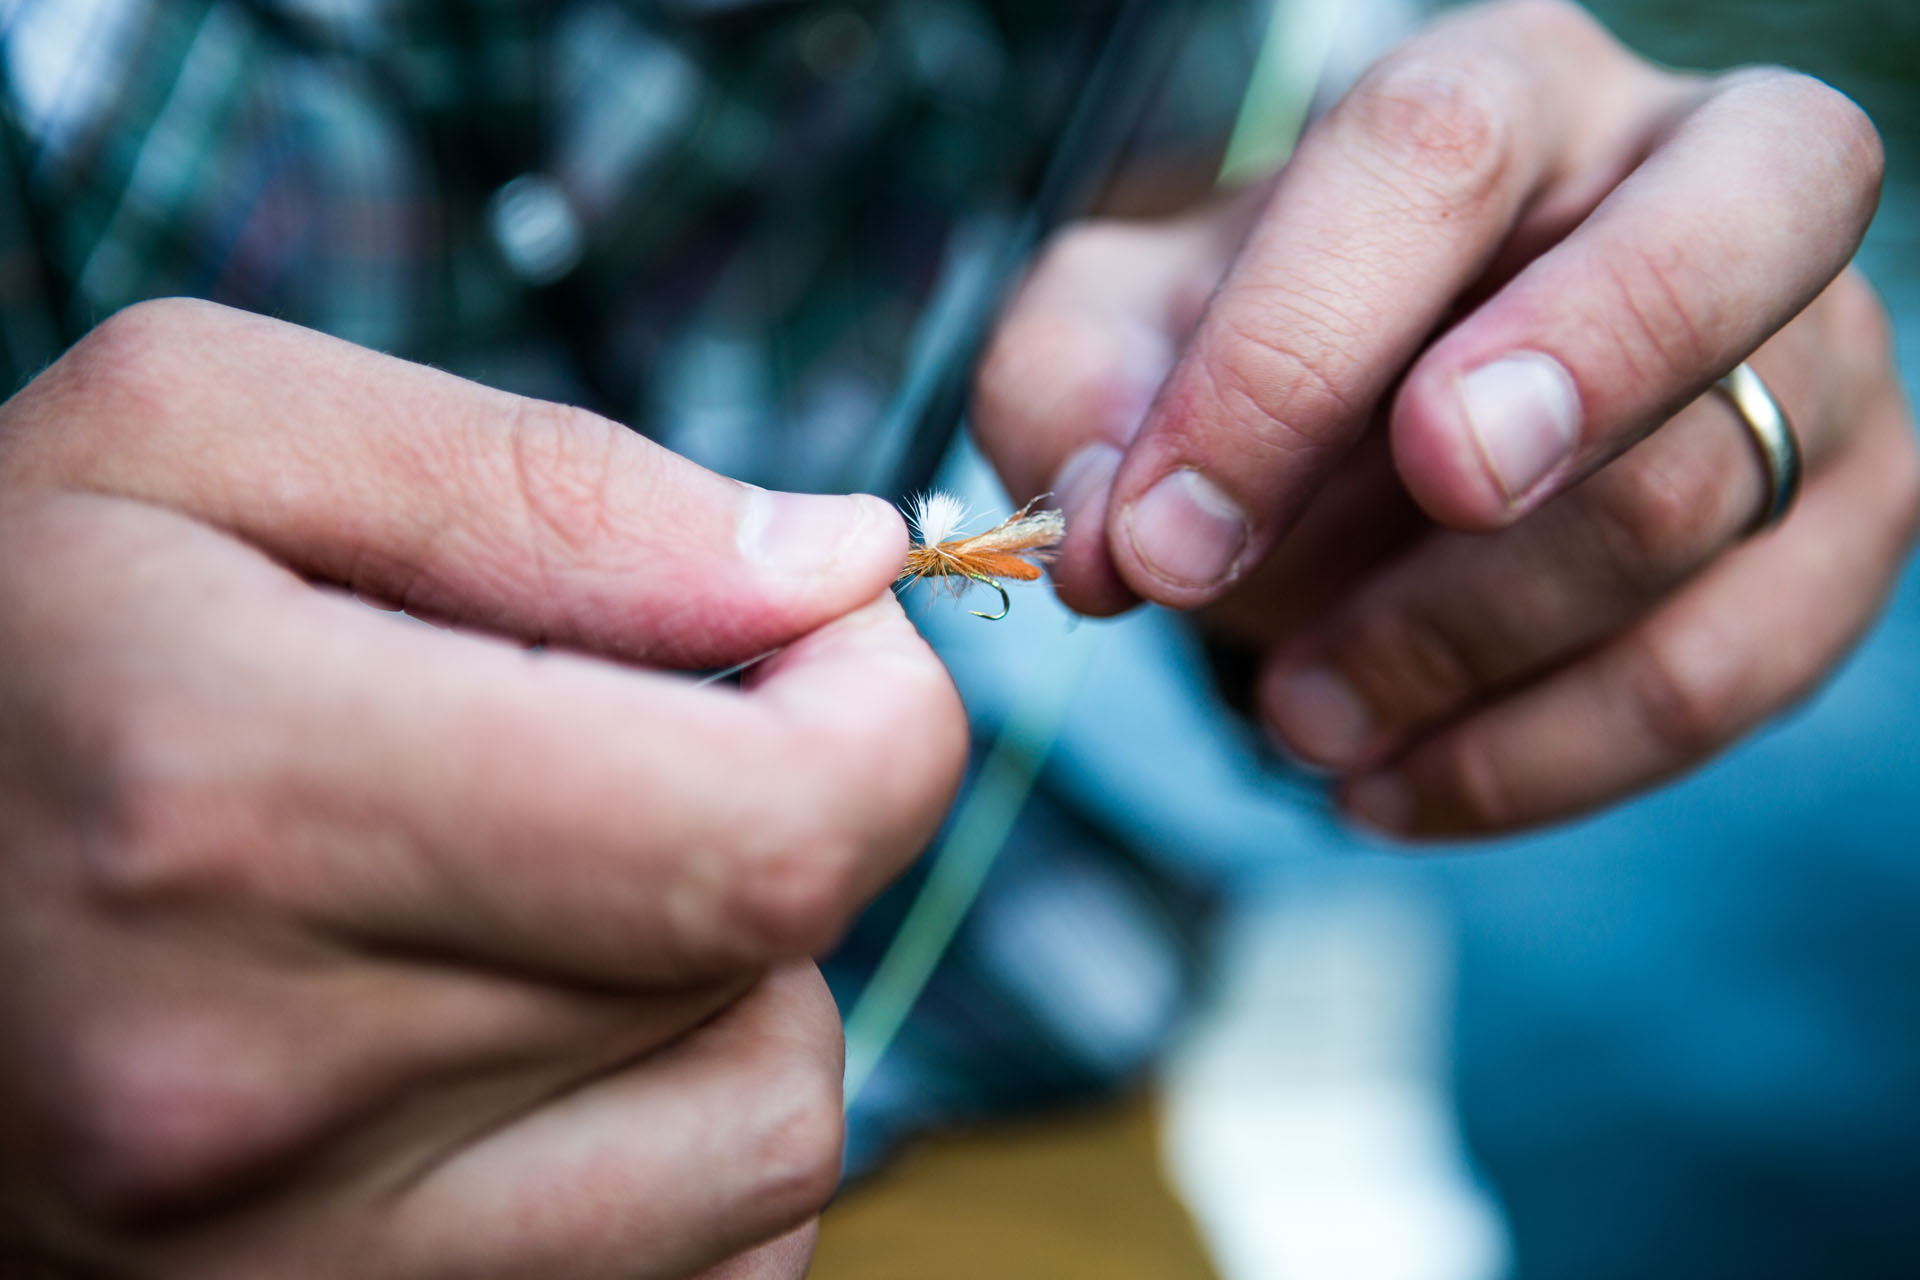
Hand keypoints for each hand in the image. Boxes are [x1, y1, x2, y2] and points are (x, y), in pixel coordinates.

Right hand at [0, 300, 966, 1276]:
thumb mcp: (201, 442)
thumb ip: (545, 486)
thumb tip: (836, 566)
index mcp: (235, 806)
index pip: (771, 833)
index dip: (881, 720)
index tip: (828, 642)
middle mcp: (258, 1096)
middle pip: (778, 971)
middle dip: (770, 816)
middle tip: (615, 745)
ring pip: (768, 1139)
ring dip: (723, 990)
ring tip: (537, 902)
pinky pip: (707, 1268)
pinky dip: (676, 1144)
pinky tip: (517, 1053)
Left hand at [974, 0, 1917, 835]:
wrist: (1386, 437)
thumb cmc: (1263, 359)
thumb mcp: (1121, 342)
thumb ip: (1076, 398)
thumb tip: (1101, 544)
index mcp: (1503, 91)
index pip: (1432, 158)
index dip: (1291, 357)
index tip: (1164, 542)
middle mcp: (1698, 186)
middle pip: (1716, 240)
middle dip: (1559, 386)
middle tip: (1415, 505)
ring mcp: (1809, 359)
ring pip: (1704, 494)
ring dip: (1464, 647)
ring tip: (1301, 722)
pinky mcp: (1836, 528)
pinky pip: (1732, 671)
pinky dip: (1538, 760)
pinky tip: (1387, 787)